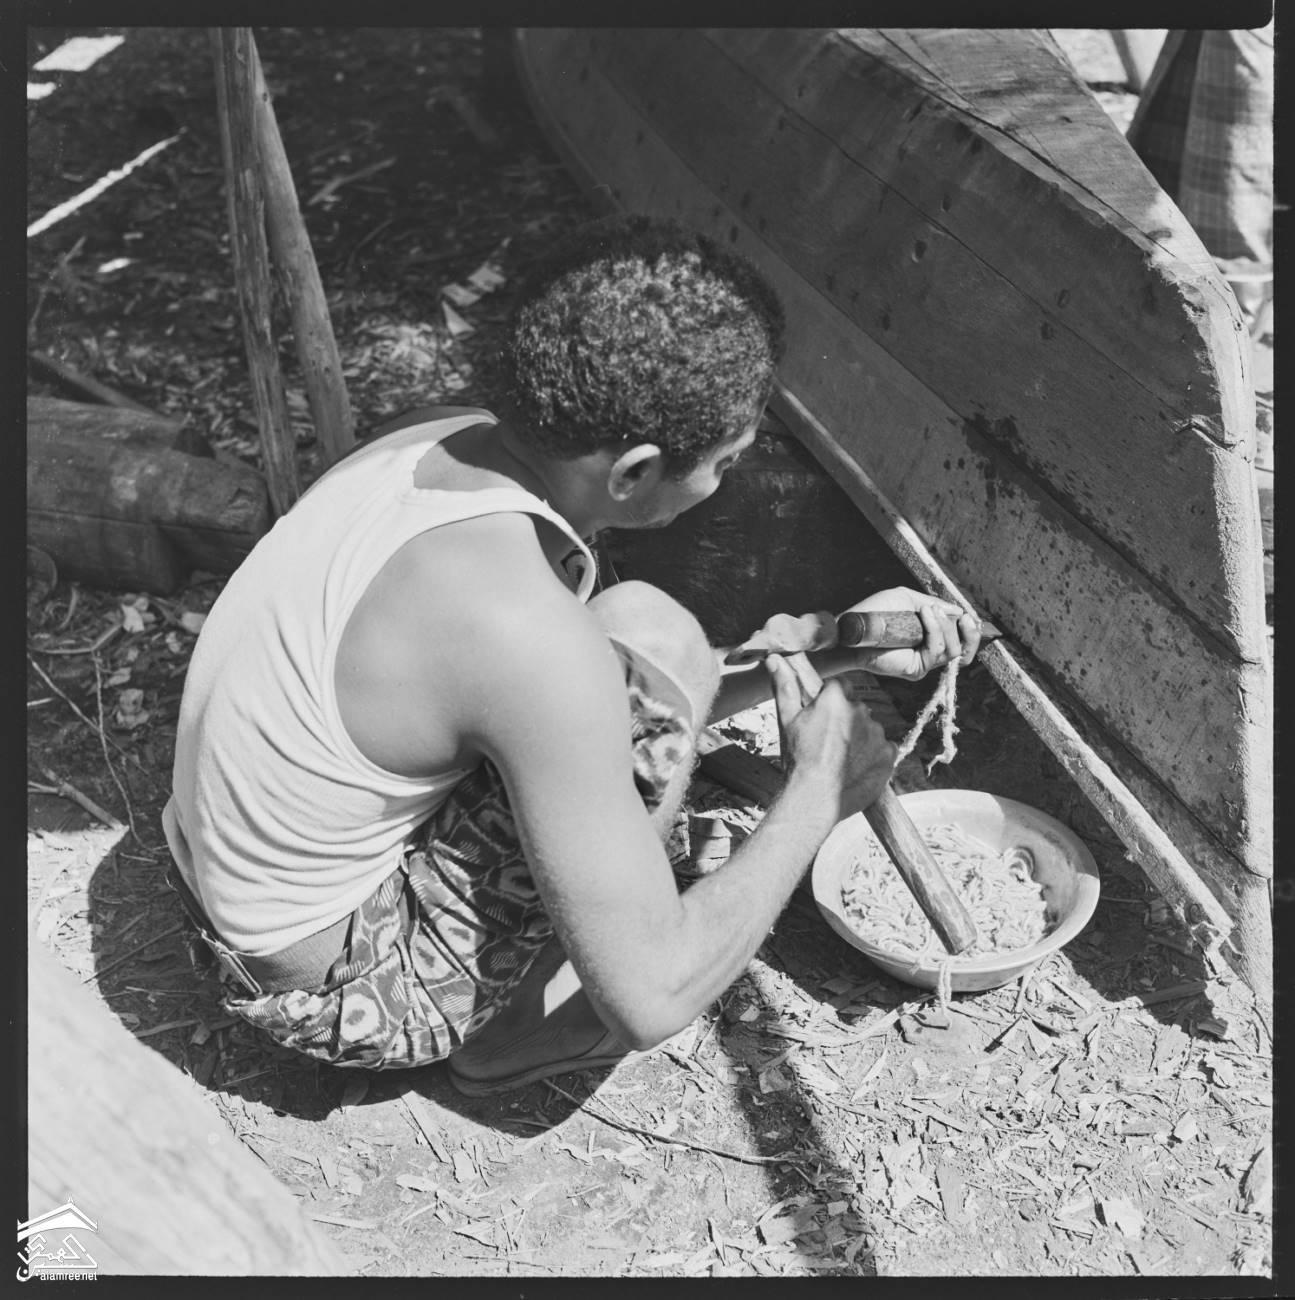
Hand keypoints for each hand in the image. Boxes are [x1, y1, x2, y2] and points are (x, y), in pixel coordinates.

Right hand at [768, 652, 895, 821]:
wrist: (814, 800)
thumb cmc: (797, 759)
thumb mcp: (786, 720)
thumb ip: (785, 686)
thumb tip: (774, 659)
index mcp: (836, 698)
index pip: (839, 686)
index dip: (829, 701)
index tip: (821, 719)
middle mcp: (861, 711)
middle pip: (856, 707)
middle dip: (845, 720)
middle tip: (827, 743)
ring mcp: (878, 734)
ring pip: (870, 729)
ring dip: (860, 738)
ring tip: (840, 760)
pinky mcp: (889, 755)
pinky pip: (885, 749)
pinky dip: (874, 756)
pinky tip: (856, 768)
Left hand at [843, 587, 981, 680]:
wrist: (855, 627)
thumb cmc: (876, 612)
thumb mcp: (907, 599)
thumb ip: (933, 604)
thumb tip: (959, 610)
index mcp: (931, 635)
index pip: (962, 639)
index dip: (971, 631)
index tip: (970, 617)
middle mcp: (930, 650)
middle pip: (964, 648)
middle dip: (968, 631)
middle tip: (963, 618)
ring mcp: (924, 661)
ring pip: (953, 650)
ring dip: (946, 626)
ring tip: (930, 610)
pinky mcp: (916, 669)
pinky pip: (936, 652)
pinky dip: (934, 631)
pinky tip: (925, 615)